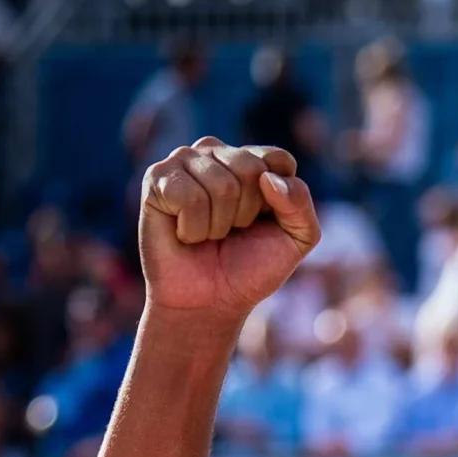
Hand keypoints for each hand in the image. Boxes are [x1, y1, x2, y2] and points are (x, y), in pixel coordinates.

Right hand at [139, 138, 319, 317]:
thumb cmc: (251, 267)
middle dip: (247, 212)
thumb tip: (267, 178)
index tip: (264, 222)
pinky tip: (185, 234)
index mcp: (253, 162)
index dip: (280, 200)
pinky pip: (189, 197)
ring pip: (221, 184)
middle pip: (250, 168)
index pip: (278, 159)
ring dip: (219, 224)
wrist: (210, 301)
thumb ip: (300, 204)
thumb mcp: (297, 238)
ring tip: (208, 234)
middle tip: (232, 231)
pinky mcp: (156, 178)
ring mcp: (184, 161)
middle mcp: (217, 153)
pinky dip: (194, 228)